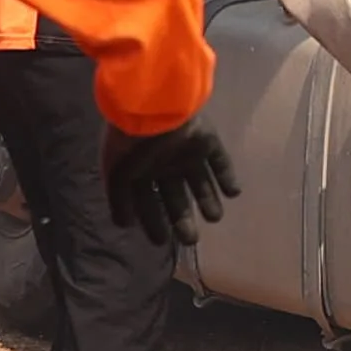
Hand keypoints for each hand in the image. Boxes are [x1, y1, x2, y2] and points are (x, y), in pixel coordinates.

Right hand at [101, 122, 240, 247]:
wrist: (150, 108)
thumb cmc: (130, 144)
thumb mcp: (116, 175)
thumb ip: (120, 201)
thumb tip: (124, 225)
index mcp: (140, 171)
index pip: (148, 203)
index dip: (153, 223)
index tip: (161, 242)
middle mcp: (164, 165)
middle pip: (176, 198)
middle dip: (183, 219)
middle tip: (191, 239)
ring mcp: (186, 153)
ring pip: (200, 183)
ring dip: (209, 201)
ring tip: (214, 218)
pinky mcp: (205, 141)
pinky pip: (220, 161)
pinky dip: (228, 177)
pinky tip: (234, 193)